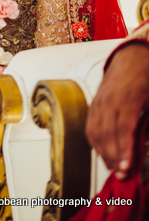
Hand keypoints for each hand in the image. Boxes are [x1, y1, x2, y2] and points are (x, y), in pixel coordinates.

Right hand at [85, 42, 148, 179]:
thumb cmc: (144, 76)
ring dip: (103, 153)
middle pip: (106, 133)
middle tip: (122, 175)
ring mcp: (98, 101)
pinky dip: (95, 143)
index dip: (124, 150)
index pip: (123, 128)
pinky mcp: (93, 103)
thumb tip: (145, 141)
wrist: (130, 57)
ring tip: (114, 168)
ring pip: (95, 132)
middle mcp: (108, 100)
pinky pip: (90, 126)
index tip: (127, 167)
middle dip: (113, 157)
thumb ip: (147, 120)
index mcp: (126, 97)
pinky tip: (104, 153)